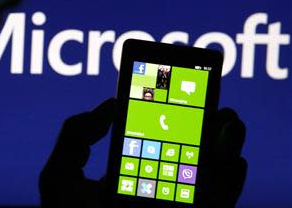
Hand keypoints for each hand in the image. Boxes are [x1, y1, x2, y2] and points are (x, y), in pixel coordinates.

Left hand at [39, 99, 246, 207]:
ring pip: (207, 177)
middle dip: (205, 131)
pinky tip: (234, 159)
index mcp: (130, 177)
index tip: (181, 96)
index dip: (170, 120)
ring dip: (224, 150)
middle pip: (188, 157)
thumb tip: (110, 104)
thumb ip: (75, 134)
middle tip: (215, 107)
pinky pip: (218, 205)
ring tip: (230, 124)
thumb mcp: (60, 174)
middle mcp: (155, 192)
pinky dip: (231, 184)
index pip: (155, 145)